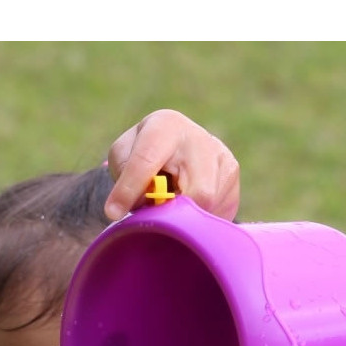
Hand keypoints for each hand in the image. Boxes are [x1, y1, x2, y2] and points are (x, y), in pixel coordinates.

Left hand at [103, 109, 239, 221]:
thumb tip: (146, 202)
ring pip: (209, 206)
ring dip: (185, 217)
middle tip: (155, 215)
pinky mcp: (232, 176)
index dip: (130, 190)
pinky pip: (218, 211)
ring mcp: (222, 156)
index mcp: (165, 126)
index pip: (147, 162)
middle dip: (174, 212)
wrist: (171, 148)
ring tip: (169, 206)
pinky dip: (198, 219)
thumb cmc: (139, 153)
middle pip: (197, 192)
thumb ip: (125, 176)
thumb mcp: (121, 158)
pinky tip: (185, 207)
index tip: (113, 212)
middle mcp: (199, 138)